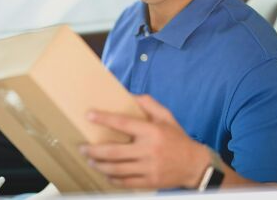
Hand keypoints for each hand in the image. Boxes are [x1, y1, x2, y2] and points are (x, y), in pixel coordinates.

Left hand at [80, 95, 209, 188]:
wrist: (195, 164)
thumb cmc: (177, 138)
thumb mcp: (166, 116)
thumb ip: (149, 104)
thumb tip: (130, 94)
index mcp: (152, 131)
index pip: (123, 123)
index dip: (104, 118)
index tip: (89, 115)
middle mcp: (149, 150)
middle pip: (114, 152)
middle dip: (94, 150)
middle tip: (82, 147)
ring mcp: (149, 168)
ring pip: (117, 169)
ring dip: (100, 165)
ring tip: (90, 160)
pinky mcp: (149, 182)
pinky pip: (126, 182)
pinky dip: (112, 179)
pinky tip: (105, 173)